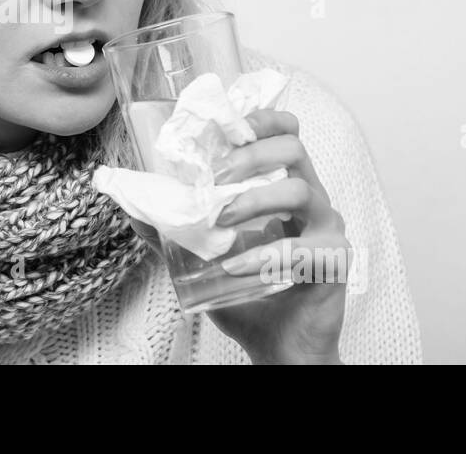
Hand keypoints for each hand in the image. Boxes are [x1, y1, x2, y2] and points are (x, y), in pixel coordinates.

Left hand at [127, 109, 349, 363]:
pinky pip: (301, 248)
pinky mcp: (333, 261)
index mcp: (286, 187)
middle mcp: (312, 200)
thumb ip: (174, 230)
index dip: (260, 120)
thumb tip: (132, 207)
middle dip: (247, 156)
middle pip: (293, 148)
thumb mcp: (203, 259)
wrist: (279, 346)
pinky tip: (235, 267)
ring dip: (252, 200)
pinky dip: (262, 255)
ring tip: (220, 219)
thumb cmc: (250, 296)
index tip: (226, 128)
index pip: (286, 132)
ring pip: (299, 191)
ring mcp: (327, 229)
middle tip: (213, 179)